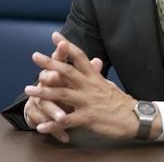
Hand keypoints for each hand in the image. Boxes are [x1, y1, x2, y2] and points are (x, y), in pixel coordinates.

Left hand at [25, 36, 152, 139]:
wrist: (135, 118)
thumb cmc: (121, 102)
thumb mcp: (108, 84)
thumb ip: (97, 74)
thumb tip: (94, 61)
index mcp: (94, 77)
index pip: (80, 57)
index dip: (67, 45)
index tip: (55, 36)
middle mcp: (90, 86)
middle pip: (67, 71)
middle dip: (50, 63)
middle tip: (35, 56)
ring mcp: (88, 101)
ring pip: (63, 94)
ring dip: (44, 93)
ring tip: (28, 91)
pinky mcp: (88, 118)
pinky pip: (67, 121)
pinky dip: (53, 124)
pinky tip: (41, 127)